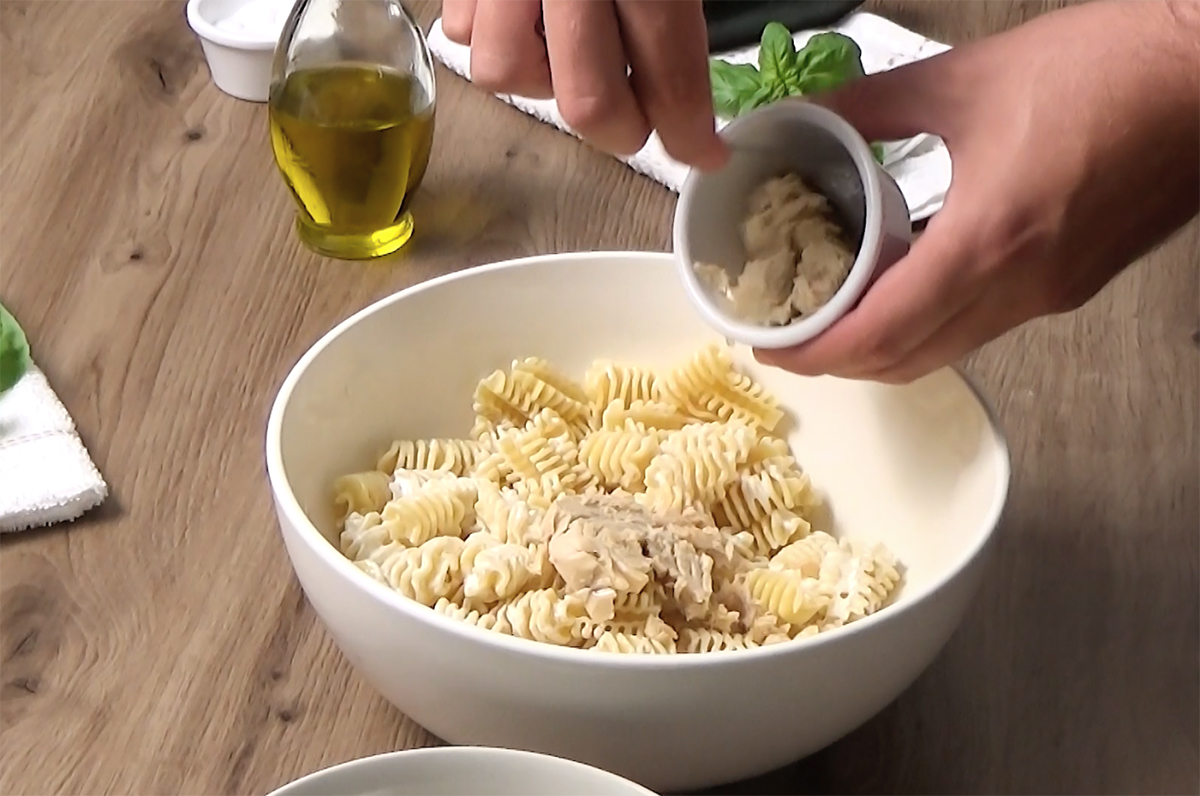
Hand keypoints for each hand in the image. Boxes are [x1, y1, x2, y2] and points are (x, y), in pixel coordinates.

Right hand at [441, 0, 728, 170]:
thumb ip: (675, 5)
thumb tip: (684, 72)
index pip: (671, 73)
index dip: (690, 130)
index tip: (705, 151)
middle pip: (588, 100)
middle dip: (622, 129)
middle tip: (642, 117)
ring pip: (506, 73)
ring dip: (544, 82)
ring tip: (570, 52)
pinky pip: (462, 29)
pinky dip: (493, 37)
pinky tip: (525, 17)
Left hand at [757, 0, 1199, 383]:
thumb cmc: (1104, 67)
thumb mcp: (963, 78)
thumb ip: (868, 105)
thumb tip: (801, 118)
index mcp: (988, 240)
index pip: (882, 333)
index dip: (816, 354)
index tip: (769, 346)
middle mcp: (1022, 287)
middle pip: (909, 360)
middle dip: (839, 363)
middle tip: (790, 338)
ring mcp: (1052, 294)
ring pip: (947, 351)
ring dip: (884, 350)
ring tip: (833, 318)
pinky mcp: (1072, 286)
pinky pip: (982, 327)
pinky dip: (930, 325)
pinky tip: (902, 290)